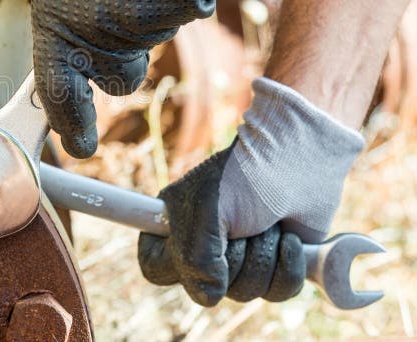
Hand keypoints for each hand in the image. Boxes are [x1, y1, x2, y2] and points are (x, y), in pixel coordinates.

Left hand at [31, 0, 219, 157]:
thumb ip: (62, 23)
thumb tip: (69, 65)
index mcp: (58, 23)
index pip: (59, 92)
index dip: (71, 125)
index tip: (80, 145)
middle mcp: (102, 31)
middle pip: (119, 75)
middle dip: (119, 56)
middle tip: (116, 6)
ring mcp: (147, 23)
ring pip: (149, 44)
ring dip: (144, 16)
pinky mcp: (186, 10)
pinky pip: (177, 21)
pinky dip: (171, 0)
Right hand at [139, 146, 305, 305]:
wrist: (299, 160)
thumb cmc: (244, 176)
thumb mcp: (206, 211)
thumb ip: (195, 259)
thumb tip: (212, 297)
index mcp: (172, 227)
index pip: (156, 269)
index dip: (178, 267)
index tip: (202, 245)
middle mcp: (202, 248)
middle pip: (209, 289)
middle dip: (236, 256)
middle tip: (242, 221)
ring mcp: (238, 259)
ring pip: (246, 293)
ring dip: (265, 255)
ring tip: (269, 223)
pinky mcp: (273, 266)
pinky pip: (278, 292)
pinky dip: (289, 266)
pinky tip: (289, 237)